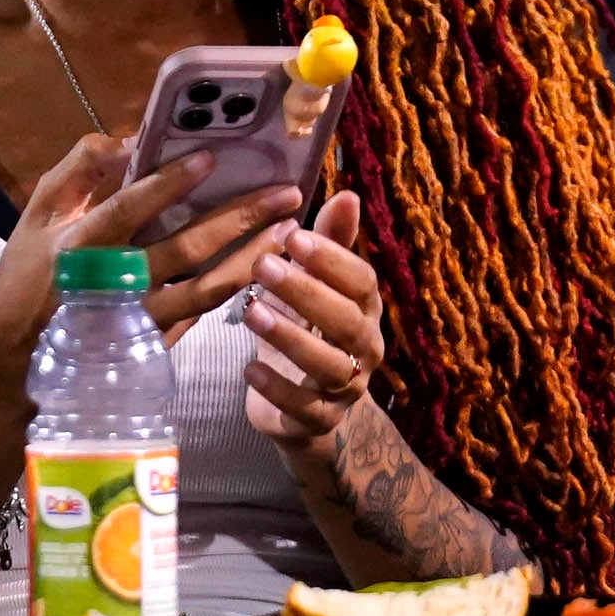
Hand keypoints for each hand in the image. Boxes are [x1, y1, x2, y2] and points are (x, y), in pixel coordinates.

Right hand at [0, 135, 303, 388]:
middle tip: (285, 192)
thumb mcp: (37, 217)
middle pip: (186, 247)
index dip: (171, 182)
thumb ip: (77, 171)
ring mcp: (138, 319)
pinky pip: (201, 315)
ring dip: (252, 258)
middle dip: (240, 217)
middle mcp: (115, 283)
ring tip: (287, 230)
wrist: (11, 362)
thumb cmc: (26, 279)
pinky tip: (262, 268)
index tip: (212, 156)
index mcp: (82, 245)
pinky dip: (235, 291)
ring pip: (206, 288)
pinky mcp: (153, 344)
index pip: (132, 207)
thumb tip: (122, 139)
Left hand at [241, 192, 385, 447]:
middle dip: (307, 293)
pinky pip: (306, 409)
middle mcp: (364, 348)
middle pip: (347, 322)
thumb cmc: (309, 331)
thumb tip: (349, 194)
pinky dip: (278, 389)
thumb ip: (331, 244)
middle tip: (264, 267)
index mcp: (364, 309)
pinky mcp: (320, 421)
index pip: (361, 282)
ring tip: (252, 312)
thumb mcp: (316, 286)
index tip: (295, 235)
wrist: (307, 410)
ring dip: (290, 338)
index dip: (333, 260)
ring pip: (328, 365)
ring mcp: (346, 388)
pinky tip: (249, 368)